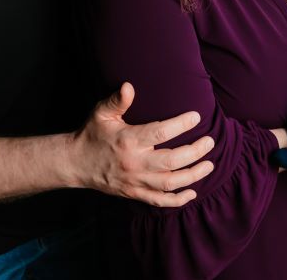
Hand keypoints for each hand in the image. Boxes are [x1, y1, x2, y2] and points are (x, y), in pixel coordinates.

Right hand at [71, 82, 214, 206]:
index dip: (181, 124)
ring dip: (193, 176)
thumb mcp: (101, 113)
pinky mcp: (134, 193)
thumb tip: (129, 85)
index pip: (160, 132)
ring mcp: (135, 181)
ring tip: (209, 165)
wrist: (75, 164)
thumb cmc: (92, 134)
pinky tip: (193, 192)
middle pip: (171, 161)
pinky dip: (178, 200)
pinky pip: (159, 201)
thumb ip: (117, 100)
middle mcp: (134, 163)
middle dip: (195, 152)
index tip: (197, 116)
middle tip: (210, 142)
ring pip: (169, 183)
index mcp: (129, 140)